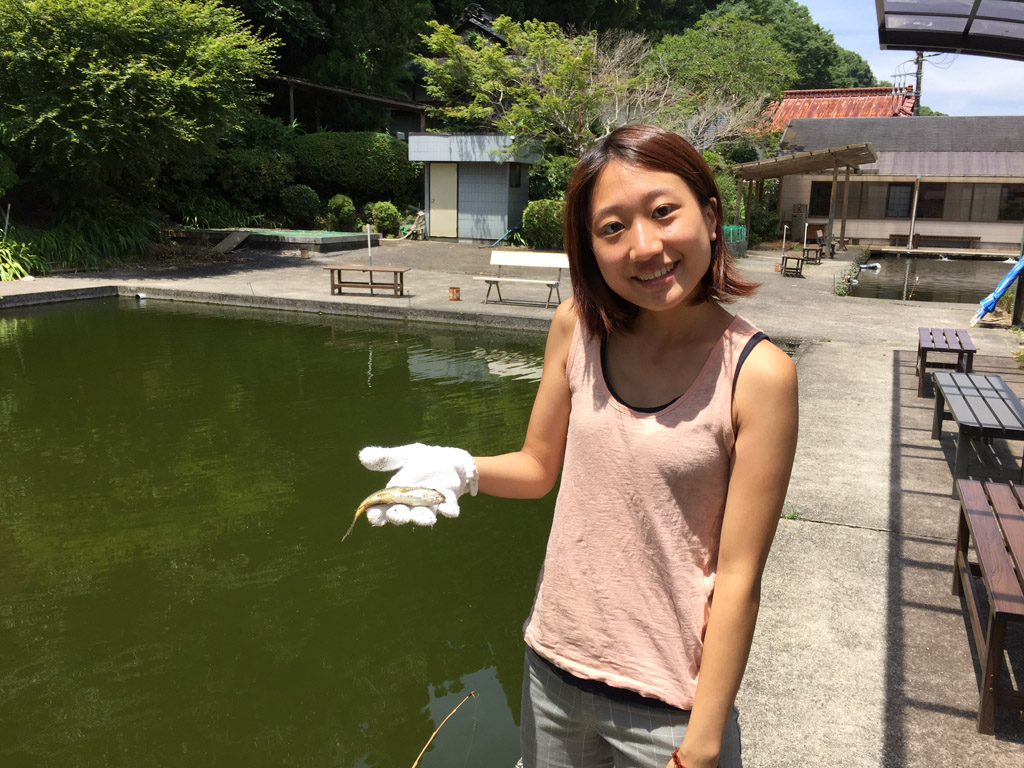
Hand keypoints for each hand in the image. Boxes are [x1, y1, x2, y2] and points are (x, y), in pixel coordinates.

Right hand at [358, 443, 477, 526]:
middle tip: (396, 516)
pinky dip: (449, 510)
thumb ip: (387, 458)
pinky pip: (449, 508)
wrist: (452, 461)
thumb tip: (362, 455)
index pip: (383, 507)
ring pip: (425, 515)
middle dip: (399, 516)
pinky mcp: (449, 500)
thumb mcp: (406, 455)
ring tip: (425, 519)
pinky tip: (449, 510)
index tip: (372, 516)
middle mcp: (413, 503)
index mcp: (398, 493)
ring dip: (423, 517)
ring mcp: (431, 504)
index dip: (377, 513)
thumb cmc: (425, 460)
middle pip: (402, 514)